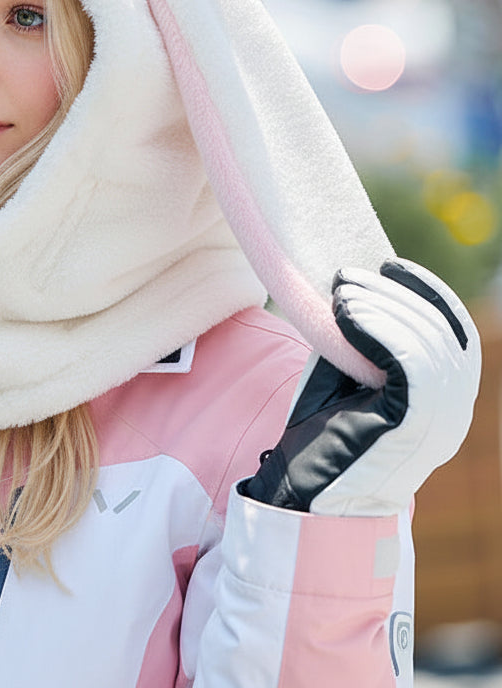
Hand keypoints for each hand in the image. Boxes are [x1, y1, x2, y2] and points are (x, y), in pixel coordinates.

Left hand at [243, 258, 479, 516]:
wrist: (304, 494)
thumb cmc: (320, 433)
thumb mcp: (348, 372)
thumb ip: (364, 336)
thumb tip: (359, 284)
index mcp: (444, 396)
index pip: (454, 329)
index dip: (426, 289)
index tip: (386, 264)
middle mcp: (454, 410)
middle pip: (442, 329)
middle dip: (393, 291)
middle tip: (345, 276)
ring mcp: (440, 421)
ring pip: (429, 341)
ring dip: (381, 305)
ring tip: (339, 294)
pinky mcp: (415, 426)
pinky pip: (411, 362)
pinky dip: (377, 328)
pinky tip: (343, 316)